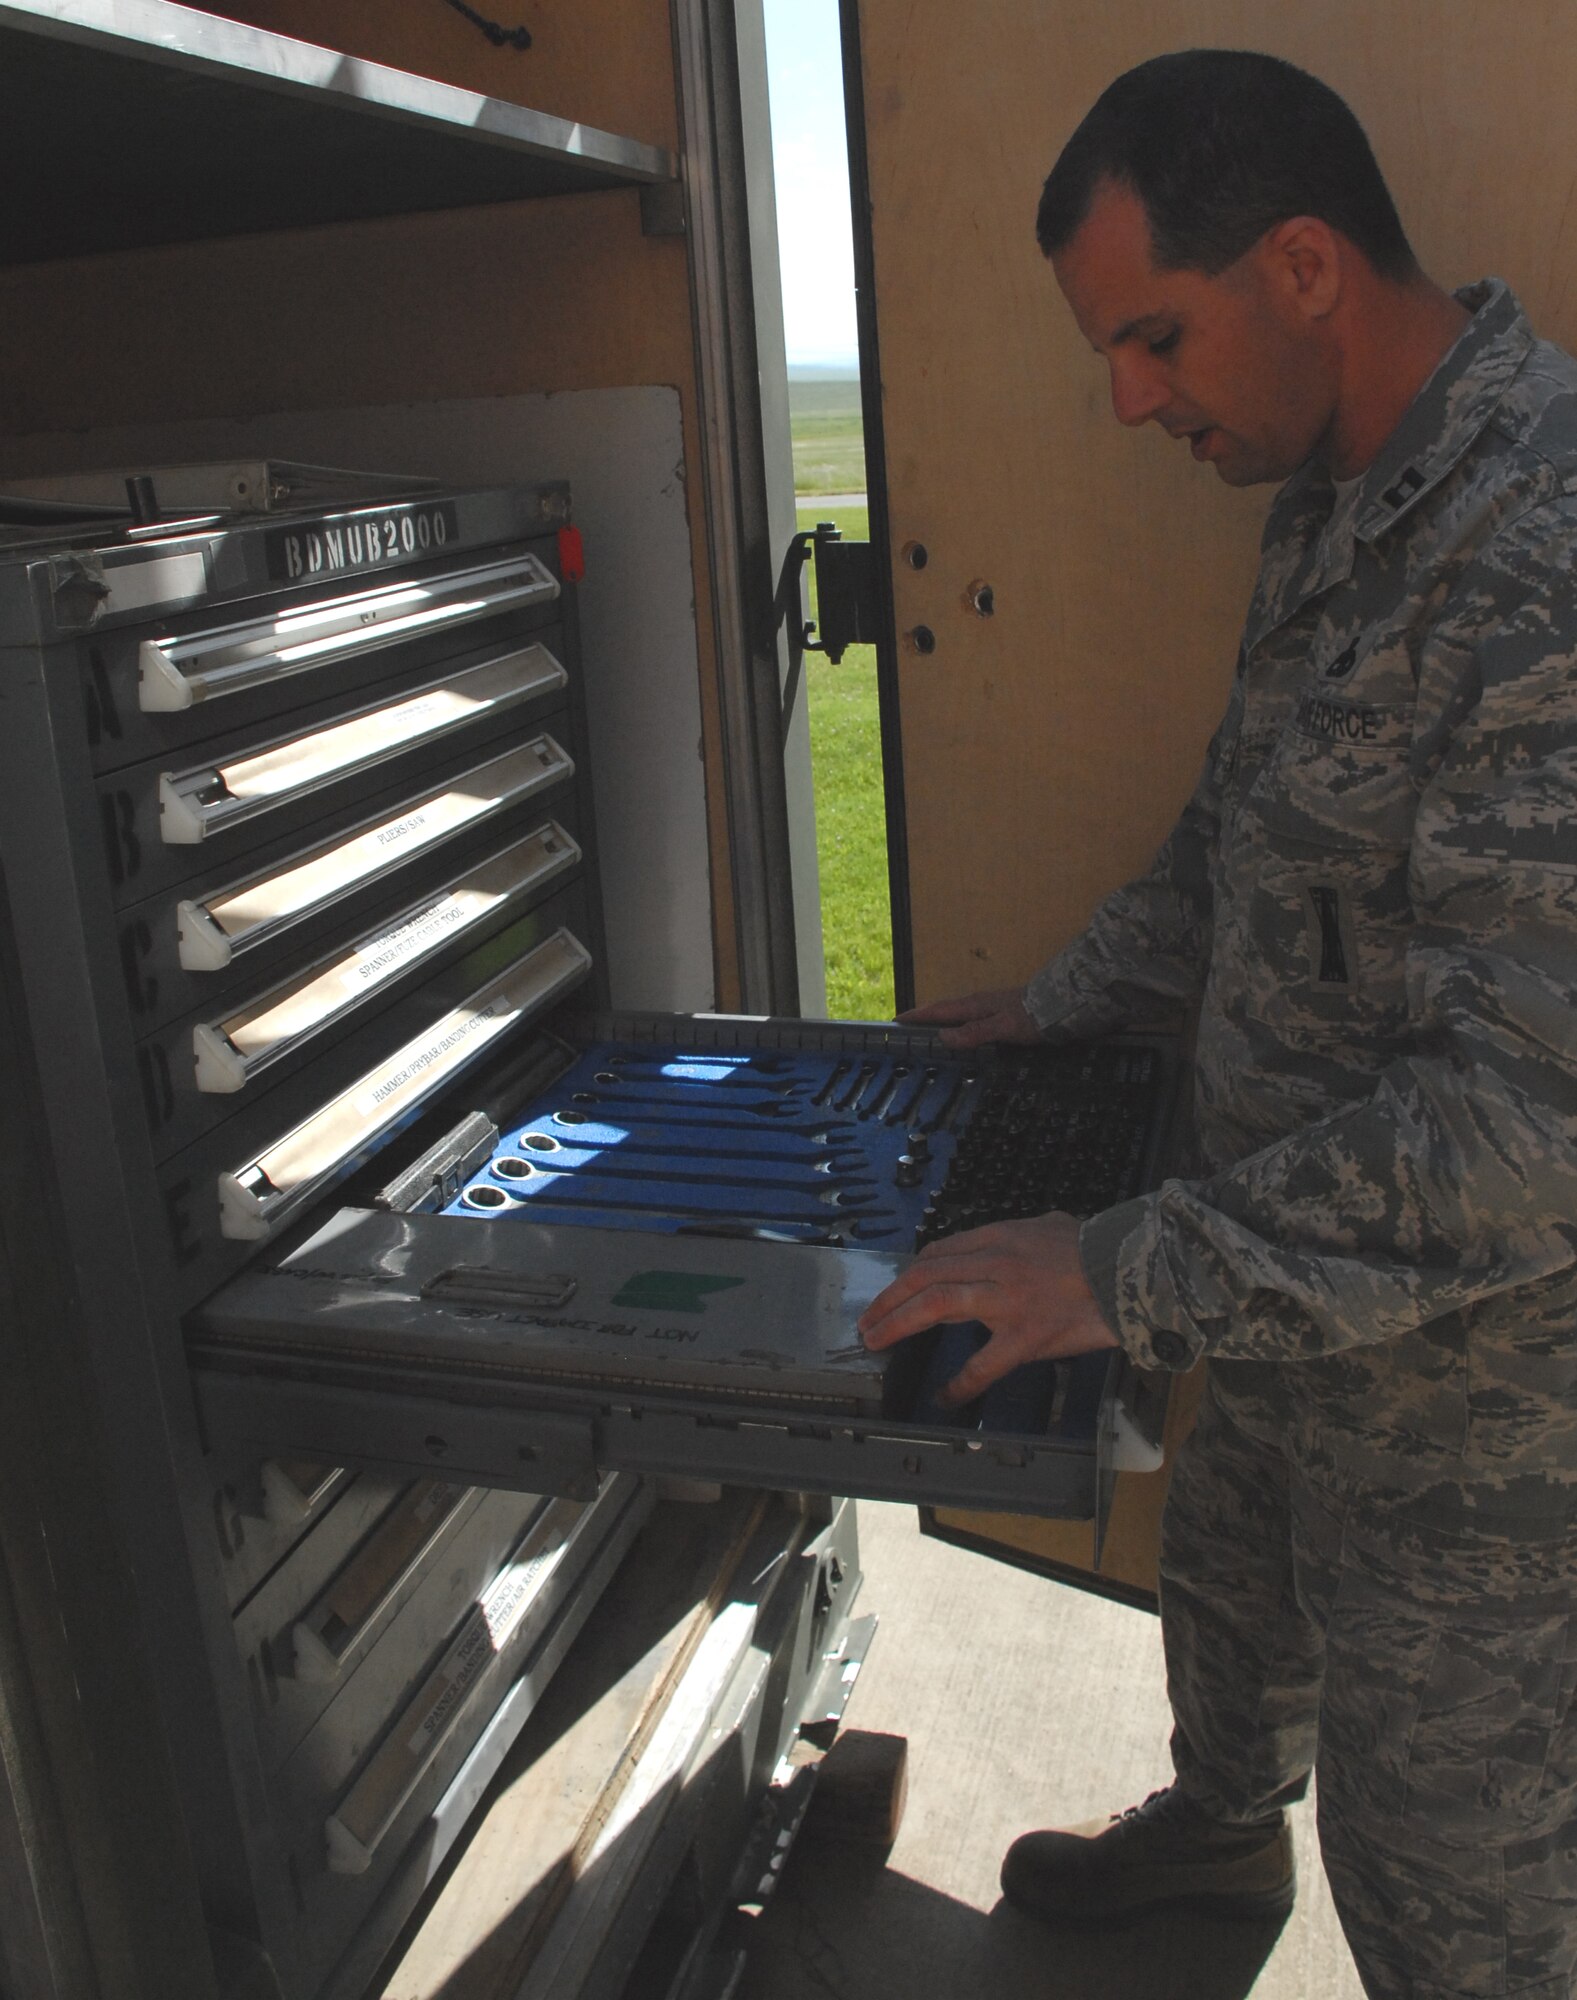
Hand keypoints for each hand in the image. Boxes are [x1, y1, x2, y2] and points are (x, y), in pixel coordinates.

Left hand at [858, 1212, 1118, 1405]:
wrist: (1132, 1269)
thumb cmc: (1098, 1246)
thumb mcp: (1053, 1224)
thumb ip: (1029, 1232)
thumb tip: (1023, 1236)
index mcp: (1000, 1237)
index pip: (938, 1252)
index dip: (910, 1273)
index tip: (898, 1288)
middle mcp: (995, 1263)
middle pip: (924, 1276)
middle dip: (889, 1298)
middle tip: (869, 1319)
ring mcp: (1006, 1300)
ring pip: (937, 1305)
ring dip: (899, 1322)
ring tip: (877, 1340)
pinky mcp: (1026, 1335)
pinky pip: (984, 1364)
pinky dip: (961, 1382)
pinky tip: (946, 1396)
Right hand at [897, 985, 1039, 1049]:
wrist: (1064, 1007)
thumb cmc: (1033, 1017)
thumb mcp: (1002, 1027)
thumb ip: (974, 1032)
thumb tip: (942, 1037)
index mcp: (974, 1005)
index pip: (939, 1010)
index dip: (917, 1015)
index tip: (896, 1020)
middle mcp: (979, 1004)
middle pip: (945, 1011)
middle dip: (925, 1018)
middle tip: (906, 1030)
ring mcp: (990, 1008)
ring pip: (958, 1016)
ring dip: (941, 1023)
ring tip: (928, 1036)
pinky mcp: (1001, 1014)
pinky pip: (970, 1021)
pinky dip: (958, 1028)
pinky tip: (962, 1037)